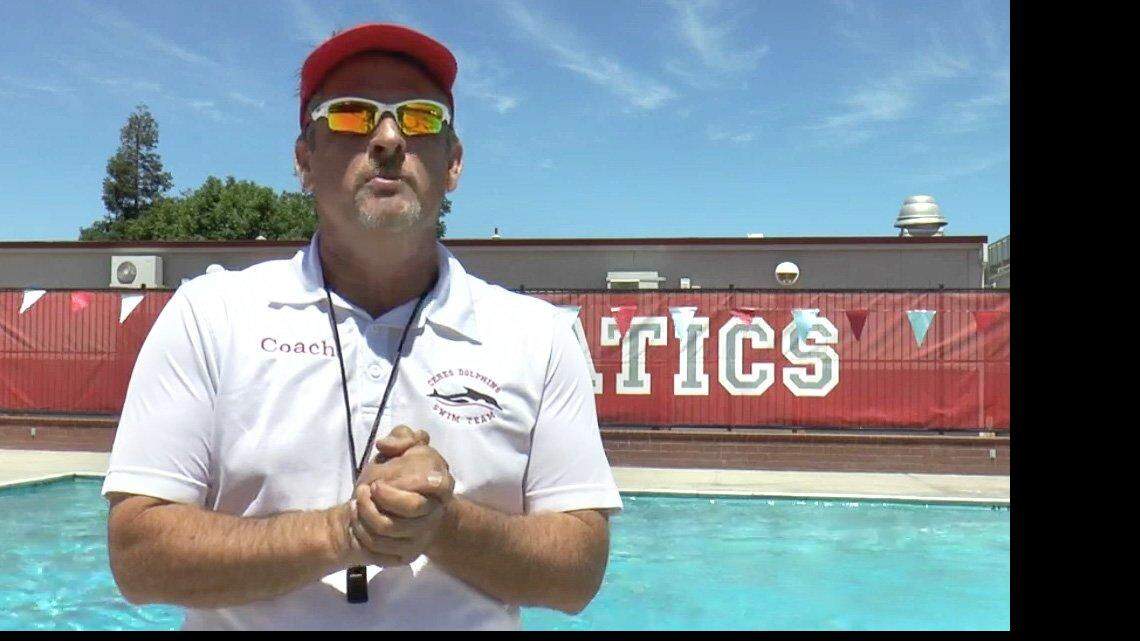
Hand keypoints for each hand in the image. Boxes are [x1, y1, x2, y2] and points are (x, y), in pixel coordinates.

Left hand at [342, 426, 455, 566]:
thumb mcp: (403, 449)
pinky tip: (356, 520)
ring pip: (389, 529)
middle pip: (412, 507)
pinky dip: (361, 533)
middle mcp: (435, 513)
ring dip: (365, 513)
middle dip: (384, 496)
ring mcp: (422, 537)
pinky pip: (380, 550)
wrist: (400, 512)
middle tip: (367, 487)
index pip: (441, 483)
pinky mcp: (407, 555)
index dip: (426, 480)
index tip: (407, 476)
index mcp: (440, 485)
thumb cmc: (400, 475)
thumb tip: (385, 445)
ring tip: (355, 501)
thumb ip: (401, 437)